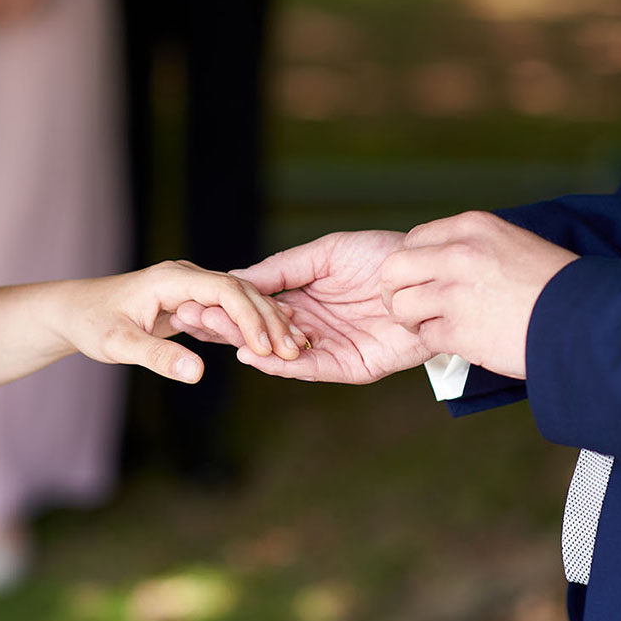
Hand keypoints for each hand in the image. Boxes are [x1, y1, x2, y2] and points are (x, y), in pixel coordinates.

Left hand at [61, 261, 307, 383]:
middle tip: (294, 351)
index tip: (267, 346)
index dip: (250, 316)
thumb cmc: (92, 323)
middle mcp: (186, 275)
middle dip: (269, 320)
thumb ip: (157, 357)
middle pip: (241, 291)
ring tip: (293, 349)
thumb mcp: (119, 345)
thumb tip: (197, 373)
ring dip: (266, 322)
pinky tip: (272, 344)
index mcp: (172, 278)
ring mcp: (191, 285)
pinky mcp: (192, 299)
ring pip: (240, 299)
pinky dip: (251, 325)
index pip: (225, 289)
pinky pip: (229, 309)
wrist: (74, 311)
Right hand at [172, 231, 433, 383]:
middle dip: (223, 326)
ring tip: (214, 336)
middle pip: (259, 330)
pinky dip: (282, 364)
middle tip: (187, 320)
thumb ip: (283, 268)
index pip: (254, 304)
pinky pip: (310, 368)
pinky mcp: (350, 366)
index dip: (223, 304)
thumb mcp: (326, 253)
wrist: (433, 275)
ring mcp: (328, 348)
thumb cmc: (386, 256)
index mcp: (302, 295)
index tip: (187, 300)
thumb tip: (235, 278)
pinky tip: (255, 355)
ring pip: (278, 351)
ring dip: (246, 344)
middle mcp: (311, 324)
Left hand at [379, 211, 577, 379]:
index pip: (414, 239)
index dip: (413, 264)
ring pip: (401, 306)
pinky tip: (458, 340)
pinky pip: (424, 336)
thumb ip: (475, 246)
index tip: (425, 279)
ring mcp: (456, 293)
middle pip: (393, 270)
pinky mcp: (459, 330)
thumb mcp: (515, 243)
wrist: (586, 318)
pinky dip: (436, 342)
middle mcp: (458, 254)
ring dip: (413, 320)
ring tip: (434, 325)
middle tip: (410, 306)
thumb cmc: (556, 284)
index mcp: (473, 227)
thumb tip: (442, 258)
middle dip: (396, 291)